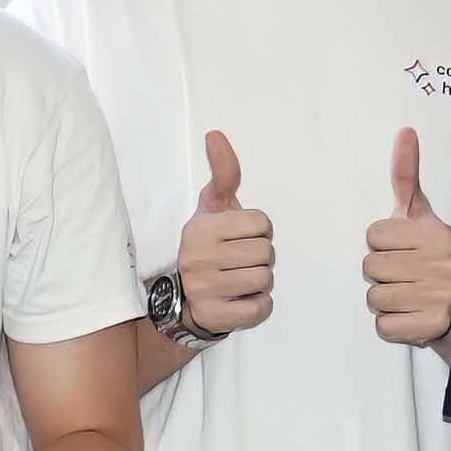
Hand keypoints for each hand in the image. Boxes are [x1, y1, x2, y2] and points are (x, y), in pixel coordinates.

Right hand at [175, 130, 273, 337]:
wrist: (183, 297)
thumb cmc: (208, 246)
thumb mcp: (212, 208)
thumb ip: (223, 174)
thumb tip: (215, 134)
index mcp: (202, 228)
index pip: (262, 223)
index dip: (259, 231)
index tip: (241, 237)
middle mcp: (198, 257)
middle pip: (266, 253)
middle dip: (261, 258)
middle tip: (241, 262)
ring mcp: (205, 289)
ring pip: (265, 280)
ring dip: (261, 282)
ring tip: (240, 280)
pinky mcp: (215, 316)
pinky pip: (260, 308)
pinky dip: (259, 305)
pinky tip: (242, 299)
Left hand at [362, 127, 450, 346]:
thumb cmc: (430, 258)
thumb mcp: (419, 215)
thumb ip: (406, 176)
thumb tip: (404, 131)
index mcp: (436, 232)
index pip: (372, 236)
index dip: (380, 246)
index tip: (403, 252)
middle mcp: (442, 262)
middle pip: (369, 267)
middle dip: (381, 275)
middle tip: (406, 278)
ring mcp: (440, 296)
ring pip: (374, 298)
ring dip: (385, 302)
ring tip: (408, 297)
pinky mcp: (433, 327)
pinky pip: (383, 327)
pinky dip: (391, 326)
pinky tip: (410, 317)